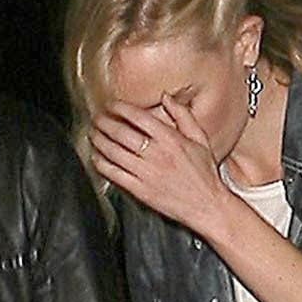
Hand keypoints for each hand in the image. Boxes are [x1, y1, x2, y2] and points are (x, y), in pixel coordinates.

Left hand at [90, 99, 228, 235]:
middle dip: (103, 122)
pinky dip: (101, 164)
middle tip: (96, 118)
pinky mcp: (140, 190)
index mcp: (170, 138)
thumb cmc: (205, 174)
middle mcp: (156, 154)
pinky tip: (96, 157)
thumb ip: (183, 115)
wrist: (208, 206)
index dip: (119, 107)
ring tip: (92, 133)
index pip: (137, 116)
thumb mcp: (200, 139)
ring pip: (113, 152)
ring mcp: (146, 173)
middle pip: (120, 132)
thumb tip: (166, 96)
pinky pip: (114, 174)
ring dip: (98, 140)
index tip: (110, 104)